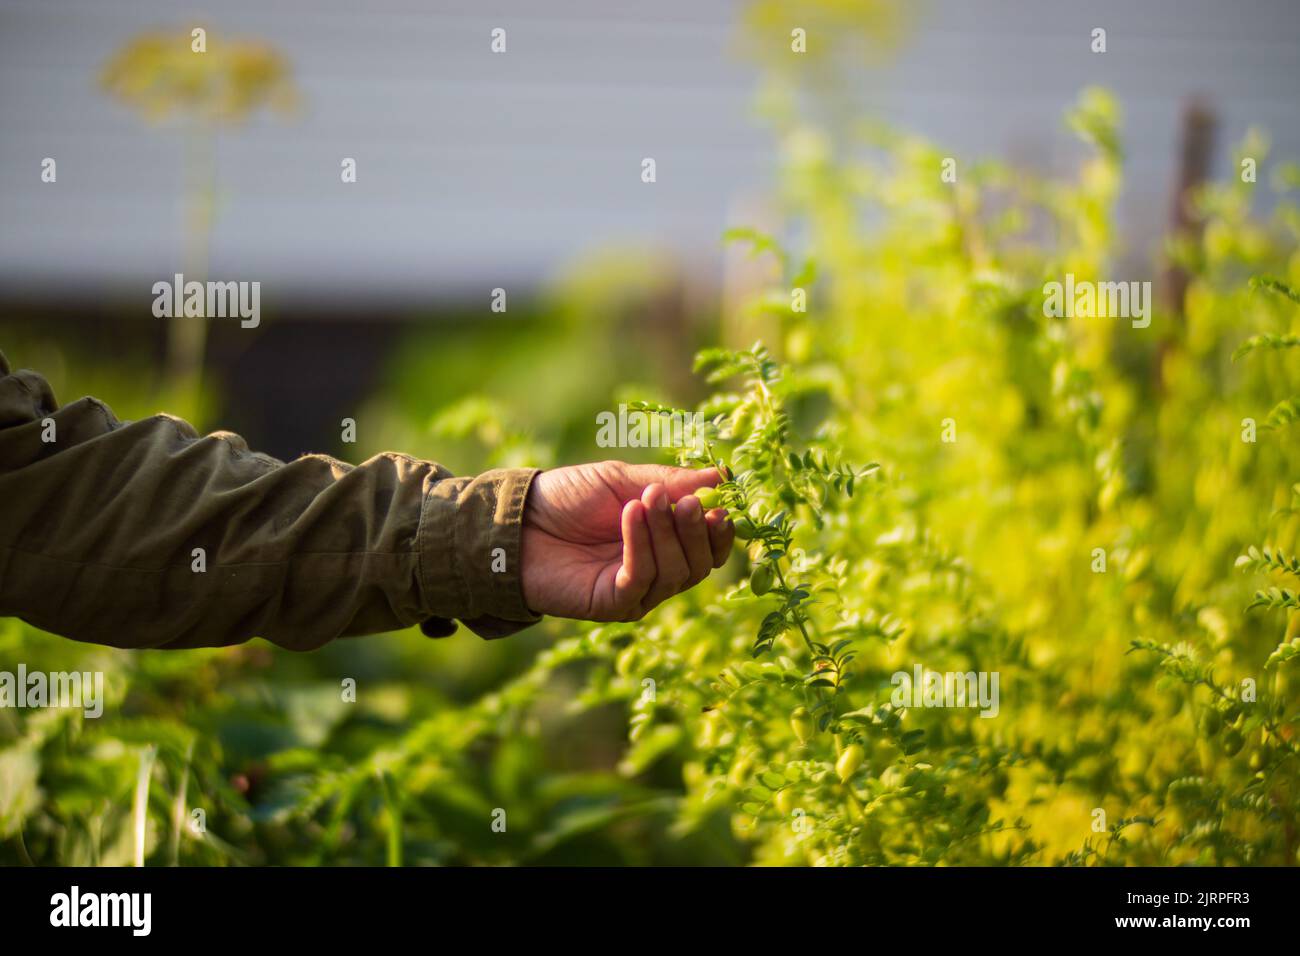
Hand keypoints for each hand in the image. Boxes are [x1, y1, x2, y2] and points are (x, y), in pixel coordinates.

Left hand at [520, 460, 734, 621]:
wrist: (515, 519)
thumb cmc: (566, 499)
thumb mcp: (622, 480)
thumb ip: (671, 482)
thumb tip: (721, 476)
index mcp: (663, 546)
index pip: (708, 549)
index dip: (720, 531)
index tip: (720, 505)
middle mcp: (655, 574)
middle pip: (699, 565)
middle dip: (695, 531)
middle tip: (686, 501)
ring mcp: (635, 594)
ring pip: (675, 573)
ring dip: (667, 533)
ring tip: (648, 499)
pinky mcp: (611, 605)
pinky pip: (641, 578)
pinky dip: (642, 544)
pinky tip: (631, 514)